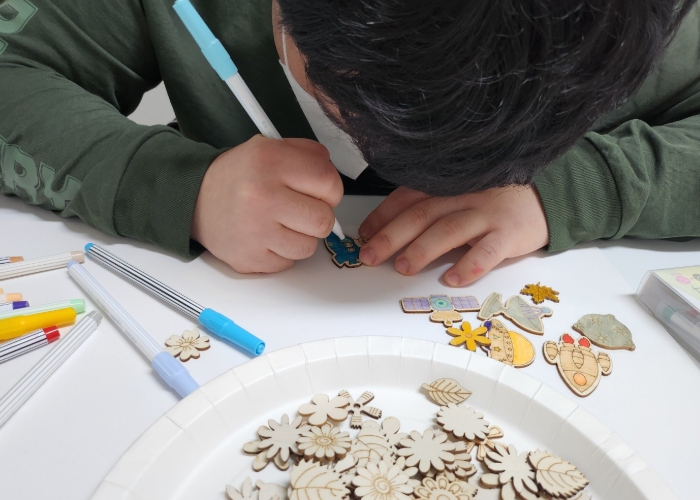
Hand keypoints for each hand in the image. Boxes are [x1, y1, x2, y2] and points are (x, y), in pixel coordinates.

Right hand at [191, 136, 342, 272]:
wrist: (196, 199)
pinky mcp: (249, 258)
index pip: (328, 183)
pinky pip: (288, 262)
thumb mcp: (270, 148)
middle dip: (319, 216)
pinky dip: (283, 252)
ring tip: (282, 223)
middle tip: (301, 209)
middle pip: (324, 220)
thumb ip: (309, 156)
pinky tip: (267, 236)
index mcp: (270, 162)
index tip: (320, 191)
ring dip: (301, 236)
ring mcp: (254, 231)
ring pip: (309, 247)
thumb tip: (333, 180)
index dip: (331, 189)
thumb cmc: (240, 176)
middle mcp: (261, 196)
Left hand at [357, 186, 548, 285]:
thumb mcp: (461, 193)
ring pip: (450, 228)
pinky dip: (469, 264)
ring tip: (403, 267)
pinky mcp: (511, 232)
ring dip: (423, 248)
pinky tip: (453, 278)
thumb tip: (389, 230)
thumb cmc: (496, 198)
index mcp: (447, 184)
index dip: (383, 215)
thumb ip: (432, 206)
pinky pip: (488, 250)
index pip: (407, 197)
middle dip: (391, 235)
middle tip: (370, 256)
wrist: (549, 193)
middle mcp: (464, 195)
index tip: (363, 234)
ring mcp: (488, 212)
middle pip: (422, 213)